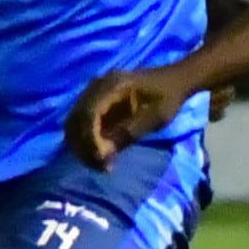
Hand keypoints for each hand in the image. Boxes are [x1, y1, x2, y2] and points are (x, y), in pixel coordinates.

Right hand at [67, 64, 193, 167]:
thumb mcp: (154, 117)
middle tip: (99, 167)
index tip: (101, 160)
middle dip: (83, 146)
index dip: (90, 139)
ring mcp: (94, 92)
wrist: (174, 81)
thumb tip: (103, 155)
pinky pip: (81, 123)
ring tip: (100, 165)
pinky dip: (85, 141)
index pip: (89, 113)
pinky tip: (100, 155)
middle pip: (75, 119)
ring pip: (74, 122)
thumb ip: (128, 133)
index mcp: (112, 85)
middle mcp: (97, 86)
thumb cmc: (168, 98)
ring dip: (82, 146)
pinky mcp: (96, 102)